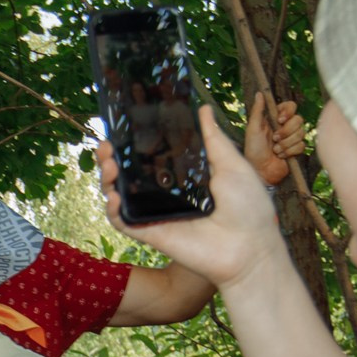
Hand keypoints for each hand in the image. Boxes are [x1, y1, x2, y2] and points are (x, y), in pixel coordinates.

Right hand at [97, 106, 281, 291]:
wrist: (250, 248)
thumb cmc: (249, 207)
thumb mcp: (232, 164)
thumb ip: (213, 139)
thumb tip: (202, 108)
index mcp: (186, 177)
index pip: (153, 158)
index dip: (135, 144)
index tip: (123, 128)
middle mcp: (169, 195)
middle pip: (131, 175)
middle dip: (113, 158)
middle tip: (106, 145)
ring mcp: (158, 215)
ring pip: (122, 196)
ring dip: (108, 179)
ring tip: (108, 164)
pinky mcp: (152, 234)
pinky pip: (125, 222)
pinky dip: (113, 210)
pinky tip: (114, 195)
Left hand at [244, 93, 307, 187]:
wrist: (260, 171)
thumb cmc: (253, 150)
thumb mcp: (252, 128)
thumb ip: (257, 110)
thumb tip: (260, 93)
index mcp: (275, 118)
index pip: (291, 106)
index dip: (288, 112)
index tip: (279, 120)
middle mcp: (285, 126)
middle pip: (299, 119)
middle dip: (287, 131)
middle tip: (274, 139)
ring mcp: (291, 138)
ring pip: (301, 133)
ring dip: (286, 143)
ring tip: (275, 150)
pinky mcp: (296, 150)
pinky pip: (302, 145)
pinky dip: (290, 152)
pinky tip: (281, 156)